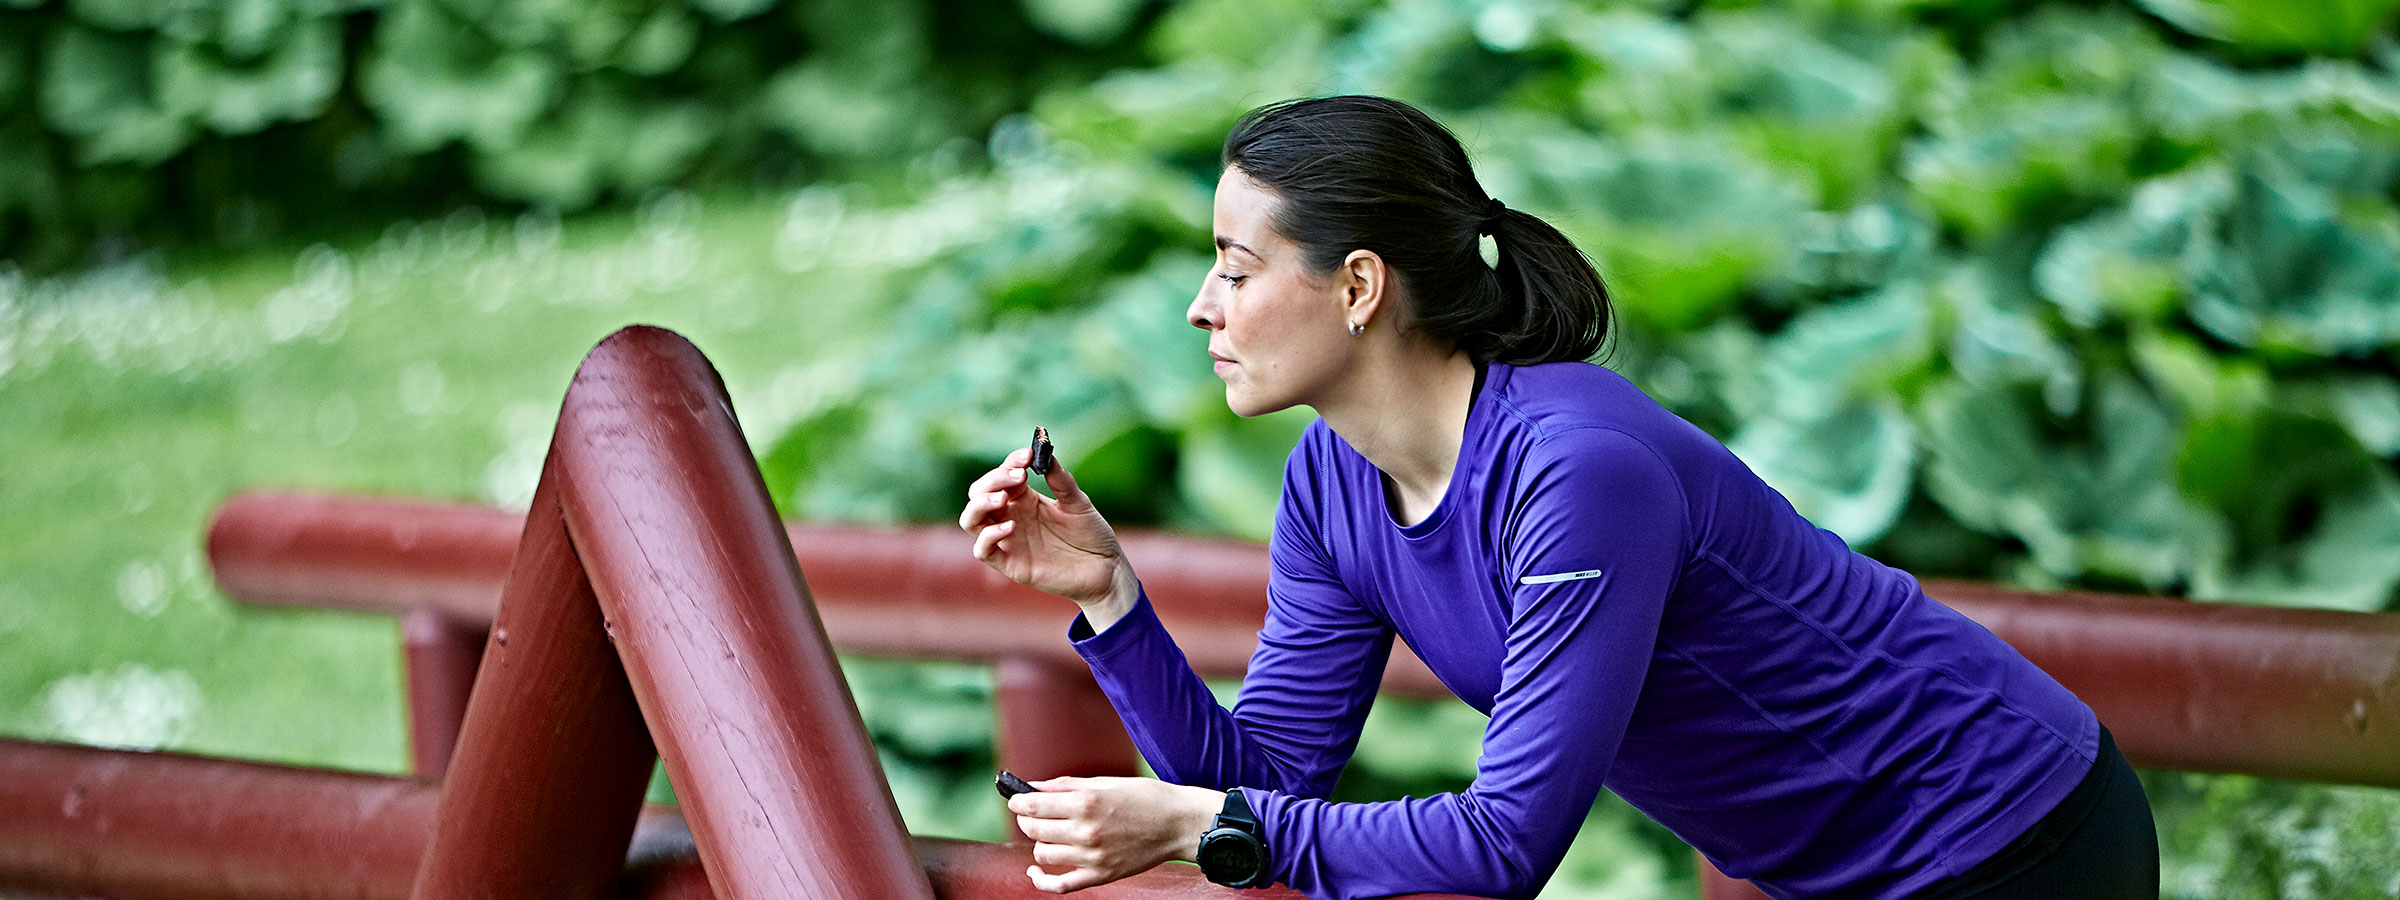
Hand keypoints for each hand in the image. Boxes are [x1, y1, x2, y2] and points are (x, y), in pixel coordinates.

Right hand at [960, 446, 1139, 624]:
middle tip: (1019, 476)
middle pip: (979, 494)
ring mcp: (1008, 541)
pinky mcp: (1010, 564)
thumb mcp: (1078, 503)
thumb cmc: (1091, 534)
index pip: (1003, 475)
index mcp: (1024, 499)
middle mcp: (1011, 517)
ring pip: (971, 520)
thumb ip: (1061, 481)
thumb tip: (1046, 455)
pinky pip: (983, 551)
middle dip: (993, 481)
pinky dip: (989, 536)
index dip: (1010, 463)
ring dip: (980, 505)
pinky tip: (1010, 526)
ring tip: (1002, 498)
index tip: (1027, 456)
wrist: (1105, 568)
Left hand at [1008, 776, 1223, 892]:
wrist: (1179, 824)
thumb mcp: (1106, 782)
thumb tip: (1034, 787)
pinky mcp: (1101, 875)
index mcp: (1086, 802)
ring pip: (1043, 854)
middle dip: (1027, 819)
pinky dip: (1042, 881)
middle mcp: (1086, 830)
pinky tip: (1035, 872)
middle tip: (1032, 814)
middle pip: (1034, 829)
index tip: (1016, 799)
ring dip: (1040, 843)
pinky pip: (1060, 885)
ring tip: (1050, 835)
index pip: (1034, 805)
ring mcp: (1092, 856)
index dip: (1018, 802)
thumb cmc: (1147, 797)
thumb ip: (1066, 786)